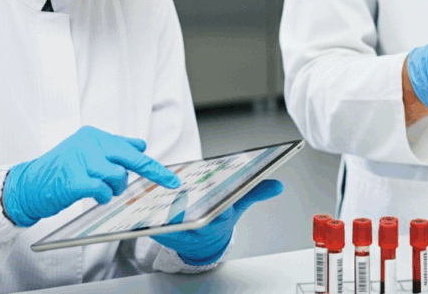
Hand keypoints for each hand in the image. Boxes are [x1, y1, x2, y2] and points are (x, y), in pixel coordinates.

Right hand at [2, 126, 180, 227]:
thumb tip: (140, 145)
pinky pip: (101, 190)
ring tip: (100, 189)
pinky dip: (102, 196)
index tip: (169, 176)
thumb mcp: (87, 152)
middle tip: (170, 183)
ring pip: (117, 177)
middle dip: (154, 172)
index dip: (151, 163)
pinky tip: (94, 195)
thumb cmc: (60, 170)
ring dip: (114, 189)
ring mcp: (80, 160)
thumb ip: (113, 149)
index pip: (130, 148)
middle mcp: (88, 143)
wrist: (28, 185)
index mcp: (93, 135)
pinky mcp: (73, 179)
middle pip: (130, 158)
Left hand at [151, 179, 283, 265]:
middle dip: (190, 205)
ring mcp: (180, 232)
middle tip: (184, 192)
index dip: (220, 207)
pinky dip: (152, 214)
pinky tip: (149, 201)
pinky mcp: (162, 233)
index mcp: (220, 219)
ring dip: (168, 210)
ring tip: (164, 196)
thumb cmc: (218, 217)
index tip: (220, 199)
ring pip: (173, 221)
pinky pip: (155, 224)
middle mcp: (200, 228)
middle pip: (195, 216)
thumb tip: (277, 185)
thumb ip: (255, 192)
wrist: (201, 242)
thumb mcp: (238, 204)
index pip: (221, 212)